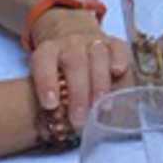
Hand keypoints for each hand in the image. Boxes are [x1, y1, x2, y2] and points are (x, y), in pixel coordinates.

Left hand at [28, 10, 131, 130]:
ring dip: (100, 83)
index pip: (43, 62)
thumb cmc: (59, 69)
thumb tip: (58, 127)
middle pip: (74, 62)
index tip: (50, 105)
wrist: (73, 36)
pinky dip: (119, 60)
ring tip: (102, 106)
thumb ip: (52, 97)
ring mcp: (92, 41)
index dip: (46, 83)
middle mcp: (69, 43)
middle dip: (78, 92)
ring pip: (97, 56)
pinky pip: (118, 48)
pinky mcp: (113, 42)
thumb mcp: (48, 78)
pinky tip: (118, 72)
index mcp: (48, 51)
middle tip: (80, 119)